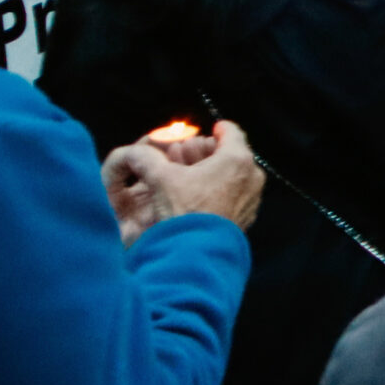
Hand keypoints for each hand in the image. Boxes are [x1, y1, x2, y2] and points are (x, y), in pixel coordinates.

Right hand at [102, 121, 264, 242]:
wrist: (195, 254)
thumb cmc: (183, 212)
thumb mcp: (161, 179)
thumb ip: (147, 158)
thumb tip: (134, 151)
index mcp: (237, 159)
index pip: (230, 131)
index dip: (214, 129)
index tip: (205, 132)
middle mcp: (251, 176)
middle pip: (231, 153)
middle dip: (206, 152)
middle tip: (183, 156)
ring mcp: (251, 197)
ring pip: (232, 175)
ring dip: (212, 172)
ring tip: (186, 177)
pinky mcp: (246, 216)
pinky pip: (234, 194)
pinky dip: (218, 190)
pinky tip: (197, 197)